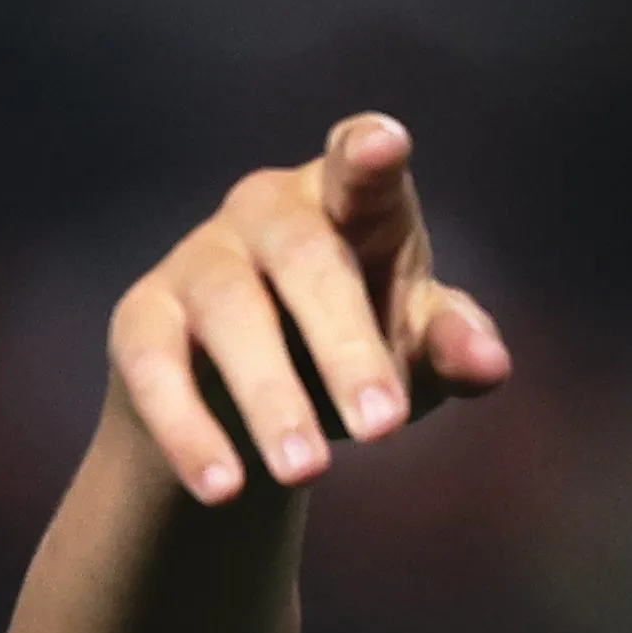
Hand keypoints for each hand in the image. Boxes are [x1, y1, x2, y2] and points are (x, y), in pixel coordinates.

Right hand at [107, 113, 514, 503]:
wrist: (251, 405)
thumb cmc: (356, 349)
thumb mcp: (415, 350)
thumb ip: (452, 348)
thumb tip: (490, 363)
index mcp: (348, 204)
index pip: (360, 171)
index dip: (369, 157)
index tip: (384, 143)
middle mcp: (267, 212)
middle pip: (308, 261)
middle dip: (348, 348)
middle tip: (385, 429)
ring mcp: (198, 260)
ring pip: (232, 316)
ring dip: (273, 398)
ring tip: (309, 473)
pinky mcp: (141, 321)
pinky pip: (156, 370)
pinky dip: (190, 431)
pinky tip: (225, 488)